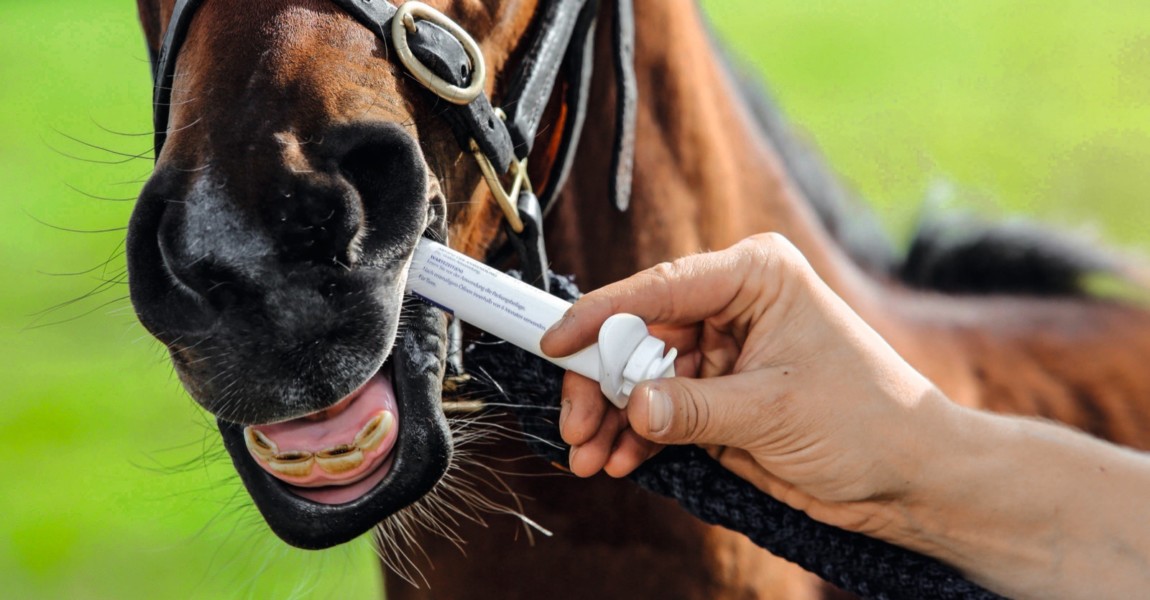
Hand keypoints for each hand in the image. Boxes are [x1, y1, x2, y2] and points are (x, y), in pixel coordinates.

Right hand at [540, 233, 946, 534]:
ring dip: (613, 417)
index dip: (602, 316)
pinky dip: (636, 435)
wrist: (909, 477)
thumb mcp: (773, 411)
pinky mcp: (718, 395)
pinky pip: (659, 408)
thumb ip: (693, 407)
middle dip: (604, 383)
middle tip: (576, 424)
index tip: (557, 343)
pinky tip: (619, 461)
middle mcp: (732, 305)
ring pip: (641, 375)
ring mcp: (722, 352)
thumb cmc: (867, 421)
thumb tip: (631, 404)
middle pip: (639, 334)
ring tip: (590, 457)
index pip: (660, 287)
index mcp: (755, 276)